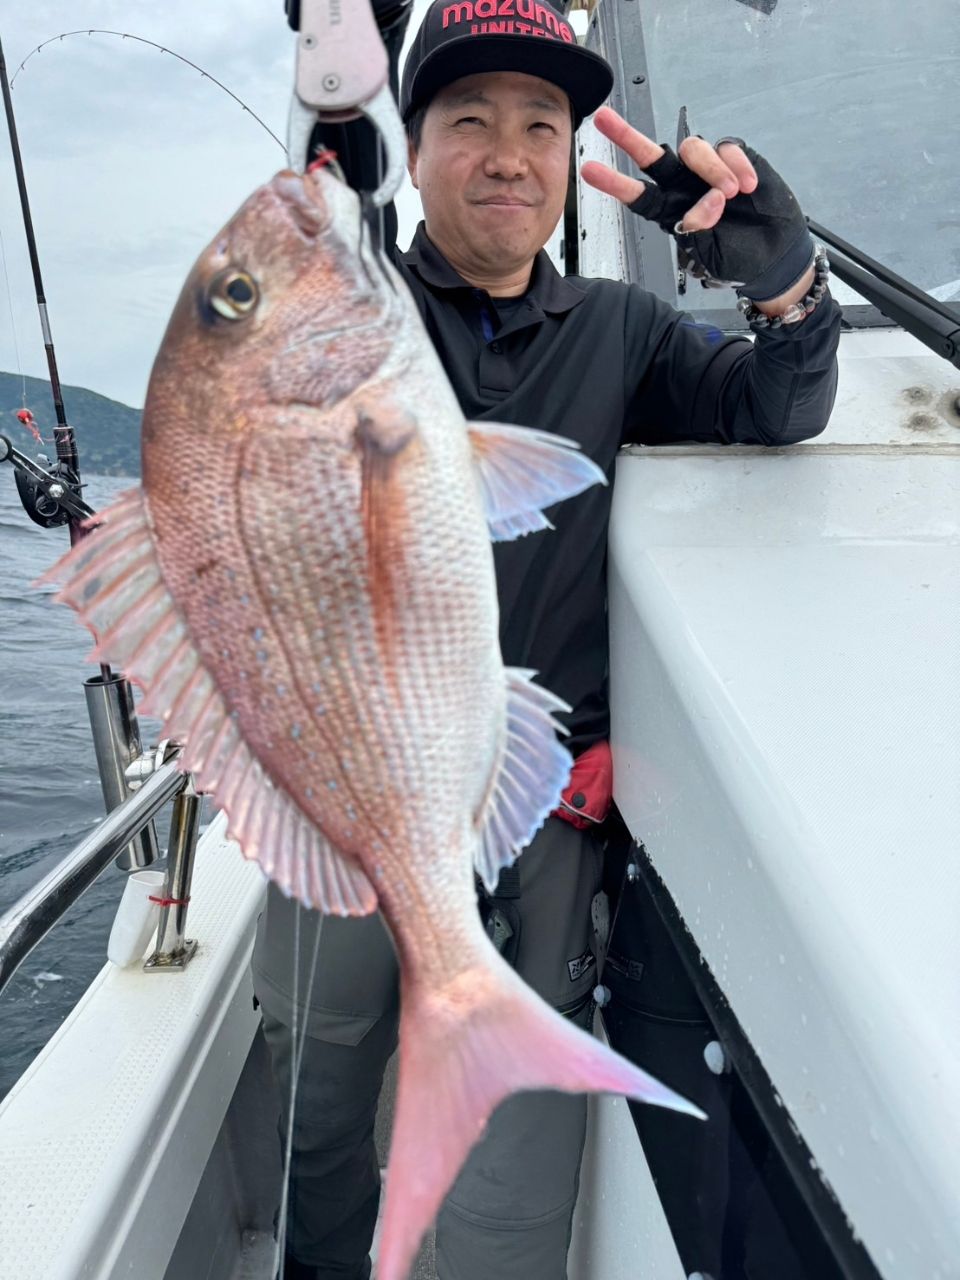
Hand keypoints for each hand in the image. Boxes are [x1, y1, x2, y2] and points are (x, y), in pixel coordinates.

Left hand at [581, 106, 813, 307]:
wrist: (774, 251)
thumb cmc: (737, 255)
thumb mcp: (711, 252)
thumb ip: (701, 229)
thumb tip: (705, 203)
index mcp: (670, 209)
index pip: (638, 194)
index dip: (614, 183)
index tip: (588, 170)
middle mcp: (683, 184)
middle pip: (652, 156)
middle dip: (626, 137)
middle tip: (602, 119)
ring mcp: (708, 169)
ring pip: (693, 150)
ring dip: (710, 172)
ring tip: (732, 195)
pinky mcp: (735, 157)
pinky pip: (727, 148)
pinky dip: (737, 166)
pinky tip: (749, 187)